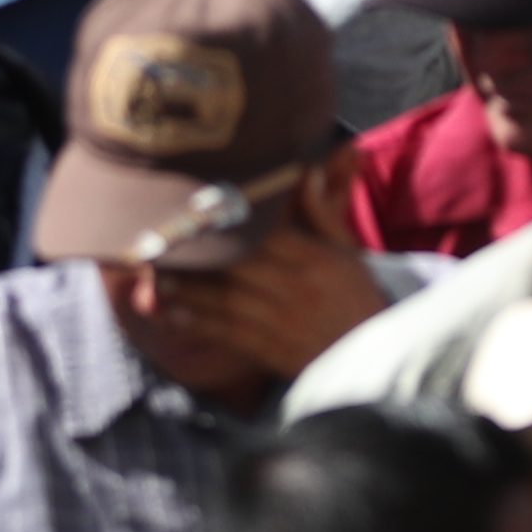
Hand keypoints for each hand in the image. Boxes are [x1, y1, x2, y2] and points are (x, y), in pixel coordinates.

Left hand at [140, 210, 388, 382]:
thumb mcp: (347, 251)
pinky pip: (229, 334)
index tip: (195, 208)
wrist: (375, 360)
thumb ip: (321, 212)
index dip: (230, 222)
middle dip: (198, 256)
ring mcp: (282, 322)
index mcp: (317, 258)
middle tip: (157, 241)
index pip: (267, 234)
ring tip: (157, 276)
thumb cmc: (357, 296)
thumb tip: (304, 170)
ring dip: (188, 290)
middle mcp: (297, 288)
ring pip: (227, 301)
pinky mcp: (271, 350)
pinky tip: (173, 313)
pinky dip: (199, 323)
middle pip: (239, 266)